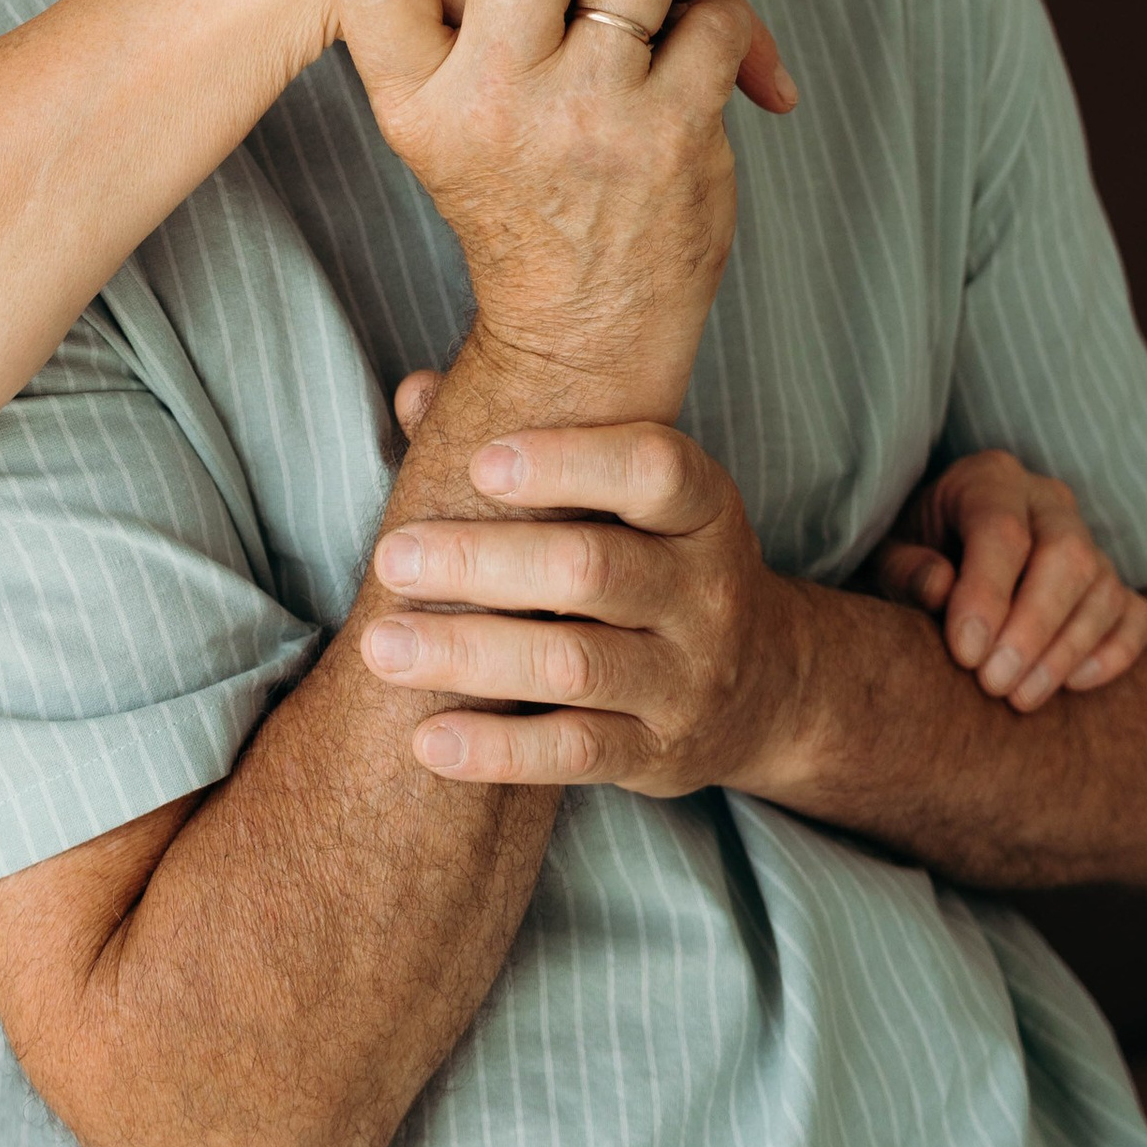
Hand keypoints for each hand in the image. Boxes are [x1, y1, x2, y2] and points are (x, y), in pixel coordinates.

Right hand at [340, 0, 779, 420]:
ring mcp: (587, 118)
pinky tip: (704, 42)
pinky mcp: (672, 135)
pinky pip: (712, 17)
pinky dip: (719, 18)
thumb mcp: (438, 124)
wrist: (578, 330)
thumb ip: (453, 17)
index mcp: (416, 100)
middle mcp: (493, 104)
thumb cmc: (516, 199)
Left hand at [360, 418, 813, 791]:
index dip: (567, 462)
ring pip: (573, 664)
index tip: (477, 462)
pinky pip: (576, 752)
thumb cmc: (660, 564)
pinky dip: (498, 749)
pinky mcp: (659, 753)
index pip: (652, 470)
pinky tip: (427, 740)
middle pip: (591, 568)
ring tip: (383, 647)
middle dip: (482, 561)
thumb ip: (531, 448)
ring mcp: (686, 678)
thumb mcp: (634, 502)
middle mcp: (705, 590)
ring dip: (470, 654)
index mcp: (703, 509)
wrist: (763, 690)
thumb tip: (416, 393)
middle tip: (391, 558)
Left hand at [870, 450, 1146, 709]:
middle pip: (1067, 555)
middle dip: (1034, 628)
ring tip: (1019, 697)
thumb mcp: (891, 557)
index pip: (1002, 529)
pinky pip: (1137, 616)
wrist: (947, 557)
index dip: (987, 594)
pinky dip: (1114, 653)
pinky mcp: (1117, 584)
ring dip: (1065, 651)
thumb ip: (908, 569)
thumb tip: (940, 587)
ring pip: (1103, 589)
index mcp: (990, 479)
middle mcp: (1049, 501)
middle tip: (995, 683)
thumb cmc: (917, 557)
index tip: (966, 653)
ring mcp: (1091, 540)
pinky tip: (1072, 684)